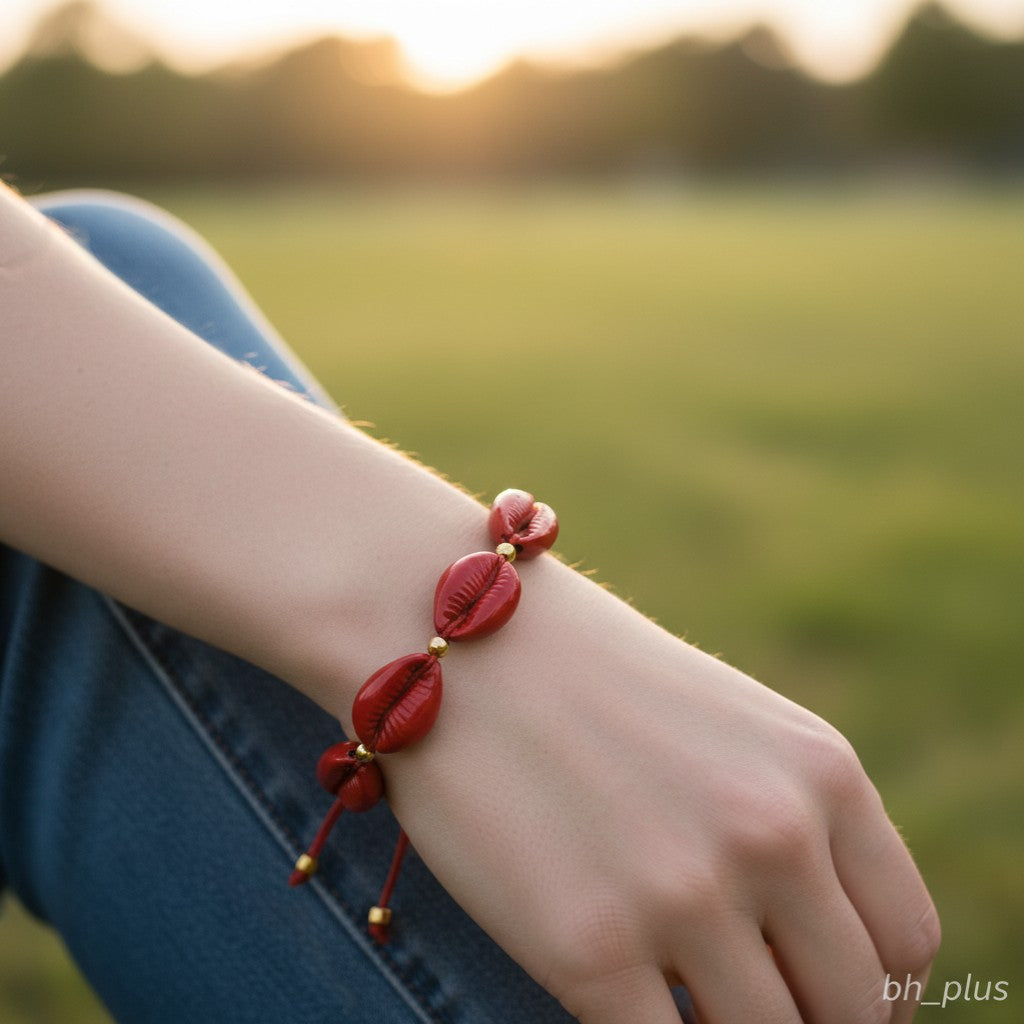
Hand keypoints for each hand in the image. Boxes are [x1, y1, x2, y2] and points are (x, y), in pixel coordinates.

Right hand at [381, 556, 939, 1022]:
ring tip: (672, 994)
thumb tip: (813, 948)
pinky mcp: (586, 946)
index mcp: (820, 773)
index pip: (904, 939)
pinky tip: (616, 996)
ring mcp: (681, 894)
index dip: (875, 992)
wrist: (457, 634)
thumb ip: (791, 825)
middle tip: (739, 1005)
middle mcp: (771, 834)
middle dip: (805, 1022)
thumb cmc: (587, 679)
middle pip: (854, 1011)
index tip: (821, 996)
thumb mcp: (728, 726)